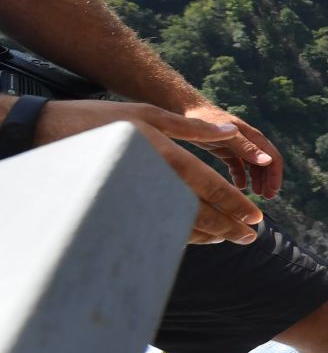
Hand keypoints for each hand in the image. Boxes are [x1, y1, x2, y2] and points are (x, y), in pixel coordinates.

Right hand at [37, 101, 263, 244]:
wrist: (46, 133)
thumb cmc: (100, 119)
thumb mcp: (148, 114)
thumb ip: (192, 128)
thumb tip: (231, 132)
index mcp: (166, 159)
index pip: (210, 189)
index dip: (236, 206)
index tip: (256, 219)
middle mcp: (154, 183)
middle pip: (200, 213)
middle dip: (229, 227)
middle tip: (251, 237)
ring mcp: (135, 199)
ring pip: (179, 225)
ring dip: (208, 234)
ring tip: (229, 238)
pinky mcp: (121, 208)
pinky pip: (156, 227)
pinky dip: (181, 233)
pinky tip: (196, 234)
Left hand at [180, 103, 282, 197]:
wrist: (185, 110)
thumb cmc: (206, 120)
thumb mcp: (227, 135)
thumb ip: (247, 148)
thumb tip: (268, 161)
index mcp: (252, 137)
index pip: (272, 157)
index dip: (275, 174)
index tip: (273, 191)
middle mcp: (247, 142)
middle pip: (265, 163)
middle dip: (268, 180)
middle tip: (266, 197)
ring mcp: (236, 146)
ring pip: (253, 166)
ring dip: (257, 180)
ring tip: (256, 193)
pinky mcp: (225, 150)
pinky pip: (238, 166)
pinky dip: (241, 176)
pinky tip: (239, 186)